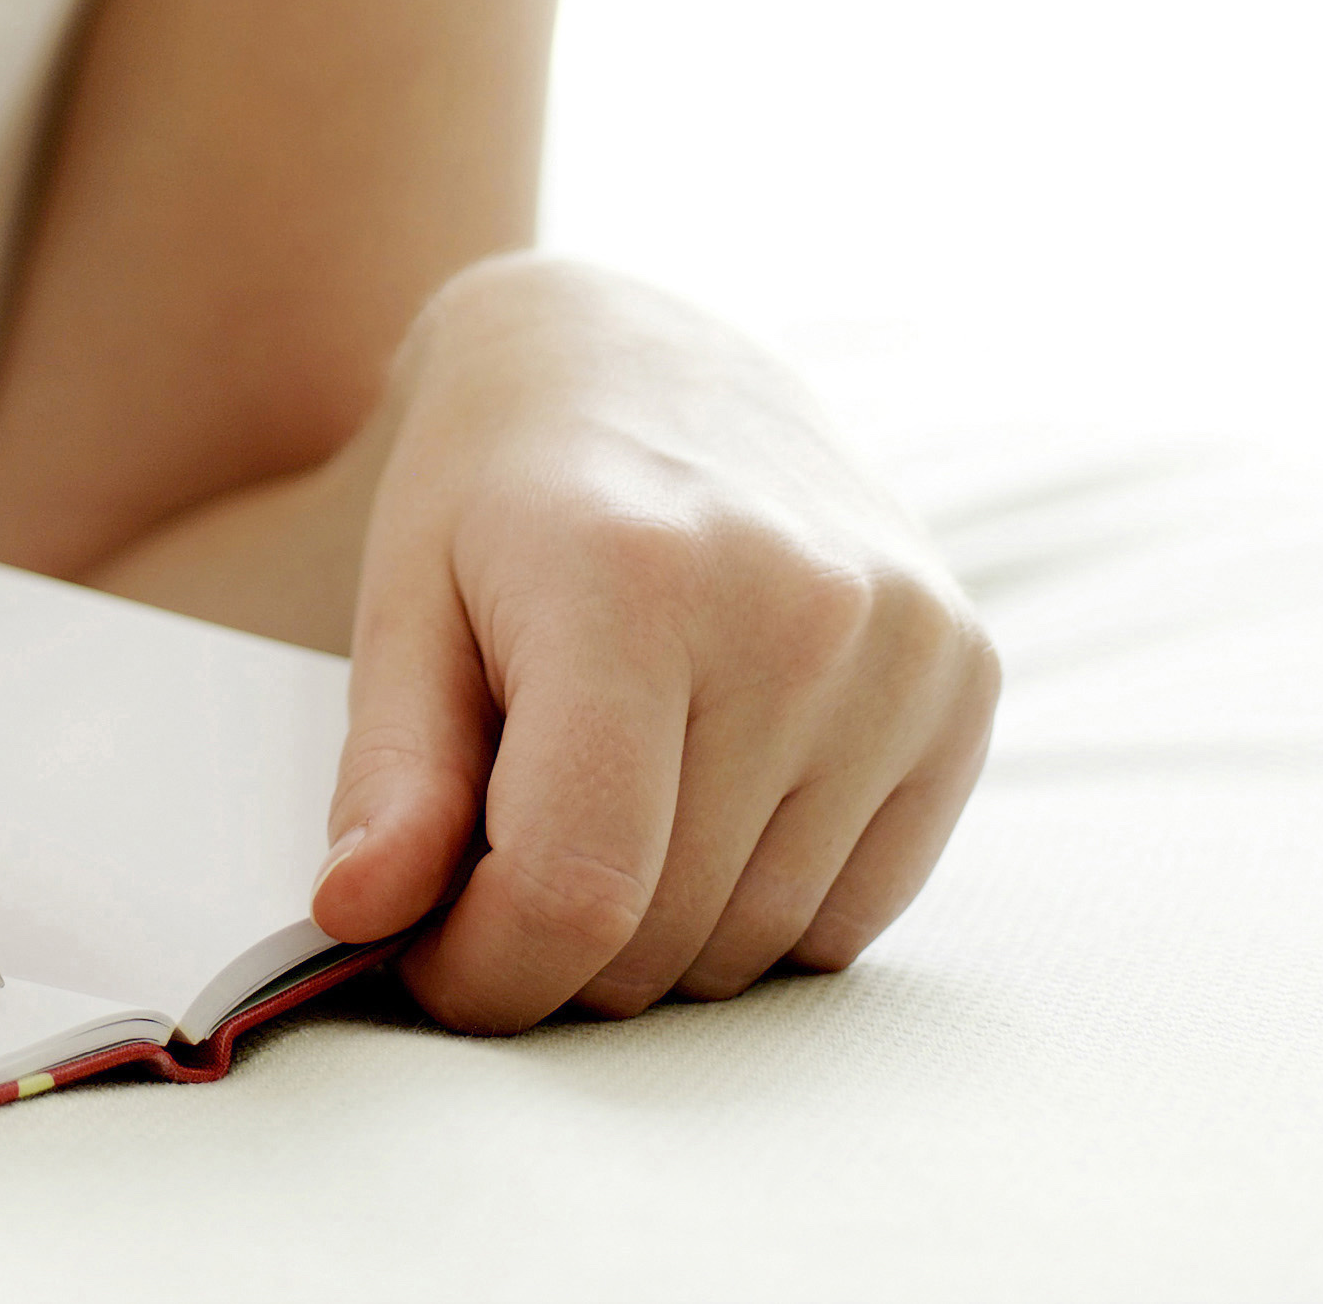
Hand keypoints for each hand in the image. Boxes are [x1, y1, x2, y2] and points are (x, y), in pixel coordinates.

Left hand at [307, 257, 998, 1031]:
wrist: (634, 355)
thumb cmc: (495, 492)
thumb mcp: (404, 604)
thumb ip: (392, 775)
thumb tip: (359, 919)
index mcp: (632, 577)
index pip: (575, 884)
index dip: (487, 968)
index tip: (433, 957)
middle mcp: (793, 607)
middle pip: (668, 929)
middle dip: (559, 948)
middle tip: (498, 868)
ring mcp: (899, 642)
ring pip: (761, 942)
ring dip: (661, 933)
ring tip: (600, 807)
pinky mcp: (964, 676)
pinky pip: (854, 912)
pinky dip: (761, 902)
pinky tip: (701, 791)